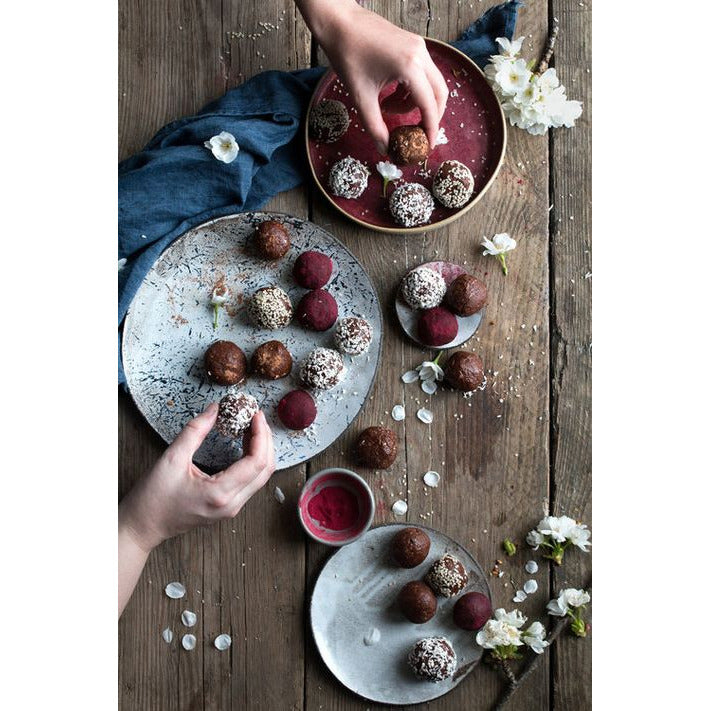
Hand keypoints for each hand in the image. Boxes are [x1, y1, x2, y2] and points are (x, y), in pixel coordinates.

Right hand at [119, 404, 274, 551]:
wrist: (143, 526)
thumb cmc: (153, 498)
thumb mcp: (171, 458)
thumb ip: (195, 431)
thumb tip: (215, 409)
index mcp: (220, 494)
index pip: (256, 462)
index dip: (261, 435)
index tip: (255, 415)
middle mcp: (232, 504)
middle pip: (265, 469)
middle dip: (265, 440)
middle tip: (256, 417)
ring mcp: (232, 508)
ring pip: (261, 476)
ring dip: (261, 450)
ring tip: (251, 426)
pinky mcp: (229, 506)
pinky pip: (251, 481)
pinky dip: (253, 460)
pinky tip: (245, 443)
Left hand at [299, 0, 448, 151]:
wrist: (339, 22)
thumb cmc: (348, 55)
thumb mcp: (361, 97)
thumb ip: (374, 126)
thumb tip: (384, 148)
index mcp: (410, 66)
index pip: (429, 105)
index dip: (430, 128)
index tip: (427, 146)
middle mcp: (420, 54)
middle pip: (439, 93)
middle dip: (429, 116)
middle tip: (415, 133)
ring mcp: (419, 47)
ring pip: (431, 83)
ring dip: (416, 102)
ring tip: (389, 109)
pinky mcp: (413, 44)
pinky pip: (422, 73)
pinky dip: (411, 89)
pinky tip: (390, 94)